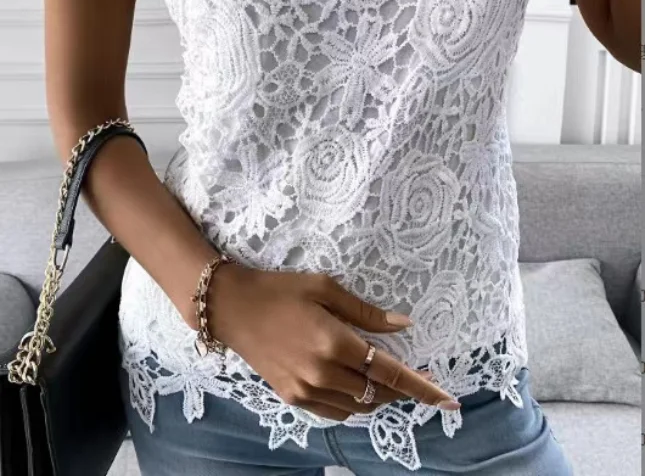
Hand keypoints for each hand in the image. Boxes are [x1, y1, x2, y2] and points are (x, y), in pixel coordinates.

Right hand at [208, 263, 460, 420]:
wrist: (232, 309)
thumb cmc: (281, 290)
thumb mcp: (325, 288)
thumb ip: (366, 313)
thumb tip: (403, 325)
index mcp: (334, 343)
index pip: (390, 373)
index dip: (422, 388)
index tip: (449, 399)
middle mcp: (322, 373)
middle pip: (378, 393)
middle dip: (403, 389)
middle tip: (418, 375)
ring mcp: (306, 390)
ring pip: (358, 407)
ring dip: (379, 397)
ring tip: (387, 379)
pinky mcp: (292, 398)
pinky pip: (335, 411)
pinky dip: (353, 403)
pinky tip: (356, 386)